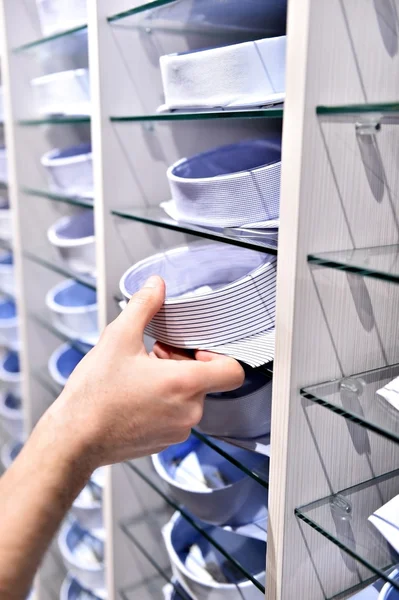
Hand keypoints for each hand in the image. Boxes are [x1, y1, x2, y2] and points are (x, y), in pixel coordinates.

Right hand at [46, 276, 244, 470]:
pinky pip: (176, 417)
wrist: (75, 438)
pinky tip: (136, 394)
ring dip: (173, 382)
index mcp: (185, 384)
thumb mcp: (118, 337)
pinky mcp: (165, 442)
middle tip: (155, 353)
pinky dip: (163, 403)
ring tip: (142, 373)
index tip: (194, 349)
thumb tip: (156, 285)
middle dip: (184, 362)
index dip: (219, 355)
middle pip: (206, 380)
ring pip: (190, 399)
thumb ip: (144, 306)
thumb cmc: (96, 393)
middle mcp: (189, 411)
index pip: (233, 372)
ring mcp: (178, 431)